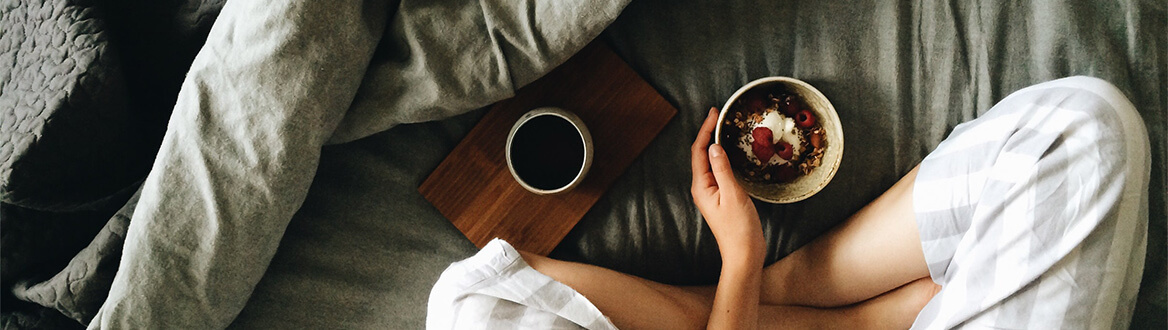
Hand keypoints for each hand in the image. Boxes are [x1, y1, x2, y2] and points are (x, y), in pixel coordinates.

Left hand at [691, 108, 764, 265]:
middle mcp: (703, 188)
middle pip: (702, 154)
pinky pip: (720, 171)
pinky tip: (733, 152)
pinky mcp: (722, 197)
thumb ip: (723, 169)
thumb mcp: (733, 195)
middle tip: (719, 115)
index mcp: (701, 186)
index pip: (699, 151)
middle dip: (708, 133)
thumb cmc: (739, 229)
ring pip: (711, 162)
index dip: (705, 130)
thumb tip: (714, 146)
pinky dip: (724, 157)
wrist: (744, 254)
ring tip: (725, 128)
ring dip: (716, 144)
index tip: (714, 113)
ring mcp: (712, 192)